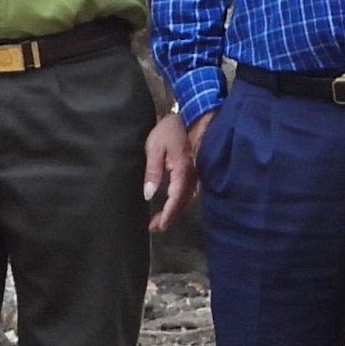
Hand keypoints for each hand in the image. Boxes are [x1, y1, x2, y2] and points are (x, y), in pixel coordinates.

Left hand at [143, 110, 198, 234]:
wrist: (189, 117)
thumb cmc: (170, 131)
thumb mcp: (155, 147)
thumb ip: (152, 171)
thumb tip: (148, 194)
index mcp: (182, 171)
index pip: (176, 198)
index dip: (167, 214)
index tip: (157, 225)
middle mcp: (192, 176)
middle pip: (182, 204)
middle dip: (169, 218)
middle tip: (154, 228)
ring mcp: (195, 175)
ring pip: (187, 200)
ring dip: (174, 213)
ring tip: (159, 222)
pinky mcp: (194, 173)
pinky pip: (189, 194)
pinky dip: (180, 204)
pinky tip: (171, 207)